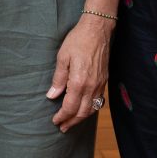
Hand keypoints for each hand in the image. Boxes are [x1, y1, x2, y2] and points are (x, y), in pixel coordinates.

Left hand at [46, 14, 113, 132]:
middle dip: (71, 122)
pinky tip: (84, 109)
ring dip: (81, 118)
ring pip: (92, 109)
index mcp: (79, 82)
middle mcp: (92, 86)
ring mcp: (100, 84)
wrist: (97, 30)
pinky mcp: (104, 80)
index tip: (55, 121)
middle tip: (62, 127)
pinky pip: (98, 101)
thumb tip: (52, 96)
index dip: (62, 116)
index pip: (70, 107)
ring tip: (72, 122)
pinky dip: (90, 109)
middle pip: (82, 112)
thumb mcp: (63, 57)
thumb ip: (58, 79)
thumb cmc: (78, 40)